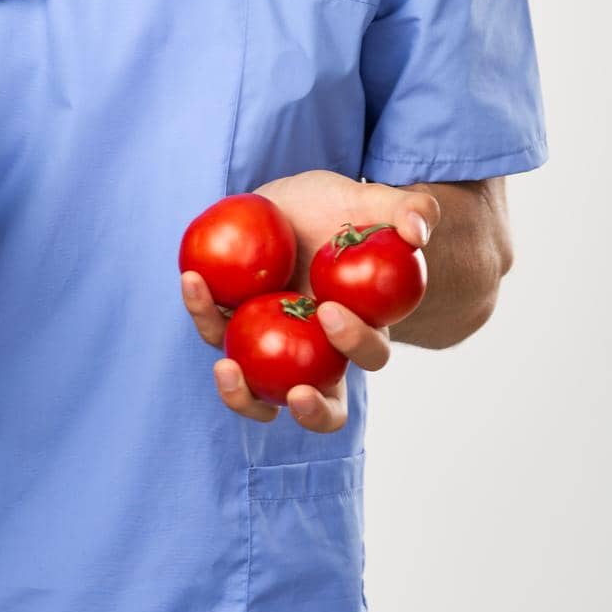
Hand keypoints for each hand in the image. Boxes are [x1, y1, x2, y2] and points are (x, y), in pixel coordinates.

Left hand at [181, 169, 438, 429]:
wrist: (293, 205)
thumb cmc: (341, 210)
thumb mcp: (374, 201)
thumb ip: (409, 210)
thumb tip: (418, 231)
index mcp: (359, 328)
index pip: (369, 354)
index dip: (357, 345)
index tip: (333, 311)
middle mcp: (316, 351)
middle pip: (319, 403)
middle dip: (311, 411)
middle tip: (294, 392)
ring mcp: (272, 344)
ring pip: (258, 391)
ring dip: (241, 393)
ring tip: (226, 368)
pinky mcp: (232, 322)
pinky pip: (216, 327)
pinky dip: (202, 309)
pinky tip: (193, 278)